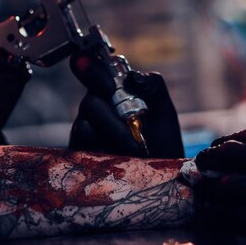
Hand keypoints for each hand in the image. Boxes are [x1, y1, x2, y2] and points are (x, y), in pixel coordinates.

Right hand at [68, 52, 183, 158]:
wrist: (161, 175)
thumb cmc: (162, 142)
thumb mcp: (164, 111)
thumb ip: (153, 86)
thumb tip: (133, 75)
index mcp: (112, 90)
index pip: (91, 69)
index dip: (90, 68)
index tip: (109, 85)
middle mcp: (96, 108)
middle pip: (90, 100)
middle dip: (112, 112)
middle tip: (129, 119)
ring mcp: (87, 131)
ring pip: (85, 123)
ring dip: (113, 132)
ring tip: (134, 146)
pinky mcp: (81, 153)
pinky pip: (82, 144)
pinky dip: (102, 148)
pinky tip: (119, 155)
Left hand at [194, 128, 245, 244]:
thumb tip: (245, 155)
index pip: (245, 135)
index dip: (226, 143)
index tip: (216, 148)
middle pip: (227, 153)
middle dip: (210, 159)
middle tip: (200, 165)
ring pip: (223, 183)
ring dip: (209, 188)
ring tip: (203, 190)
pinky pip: (231, 210)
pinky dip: (220, 210)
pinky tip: (215, 211)